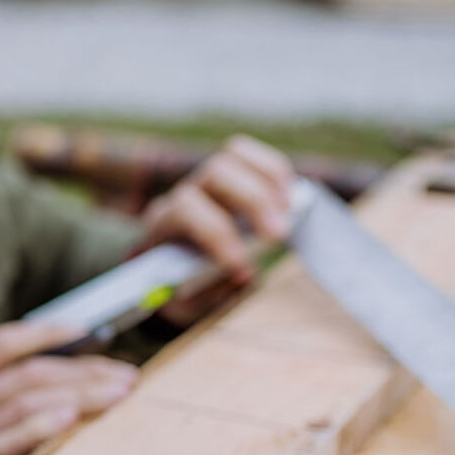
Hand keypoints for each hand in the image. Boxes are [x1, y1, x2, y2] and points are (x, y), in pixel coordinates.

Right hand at [0, 321, 137, 454]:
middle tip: (126, 377)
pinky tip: (72, 419)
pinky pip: (9, 439)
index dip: (49, 335)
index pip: (4, 345)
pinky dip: (42, 425)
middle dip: (83, 371)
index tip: (92, 334)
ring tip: (117, 395)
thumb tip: (62, 375)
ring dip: (77, 395)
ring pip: (25, 400)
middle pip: (26, 374)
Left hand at [137, 136, 295, 322]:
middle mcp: (183, 194)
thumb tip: (246, 274)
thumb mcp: (188, 301)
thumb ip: (212, 289)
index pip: (186, 211)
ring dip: (269, 180)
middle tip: (280, 235)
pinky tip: (292, 197)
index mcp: (162, 224)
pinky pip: (249, 156)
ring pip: (232, 154)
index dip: (218, 234)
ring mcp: (206, 182)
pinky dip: (275, 171)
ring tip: (292, 212)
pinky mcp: (229, 178)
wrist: (169, 277)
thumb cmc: (181, 289)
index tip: (244, 267)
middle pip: (215, 173)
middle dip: (254, 201)